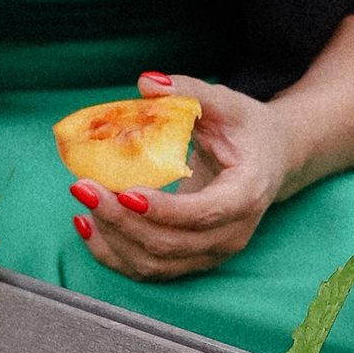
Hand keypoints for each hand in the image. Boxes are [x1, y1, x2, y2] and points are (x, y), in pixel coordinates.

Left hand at [67, 70, 290, 278]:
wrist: (270, 161)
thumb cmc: (246, 130)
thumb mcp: (226, 104)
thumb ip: (189, 91)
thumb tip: (147, 82)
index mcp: (246, 194)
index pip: (203, 213)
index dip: (163, 208)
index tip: (124, 190)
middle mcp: (232, 234)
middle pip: (170, 244)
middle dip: (121, 220)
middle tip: (85, 186)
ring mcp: (211, 254)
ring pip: (154, 264)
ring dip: (112, 238)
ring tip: (83, 202)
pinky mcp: (191, 261)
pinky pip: (146, 270)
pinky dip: (112, 252)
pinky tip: (88, 224)